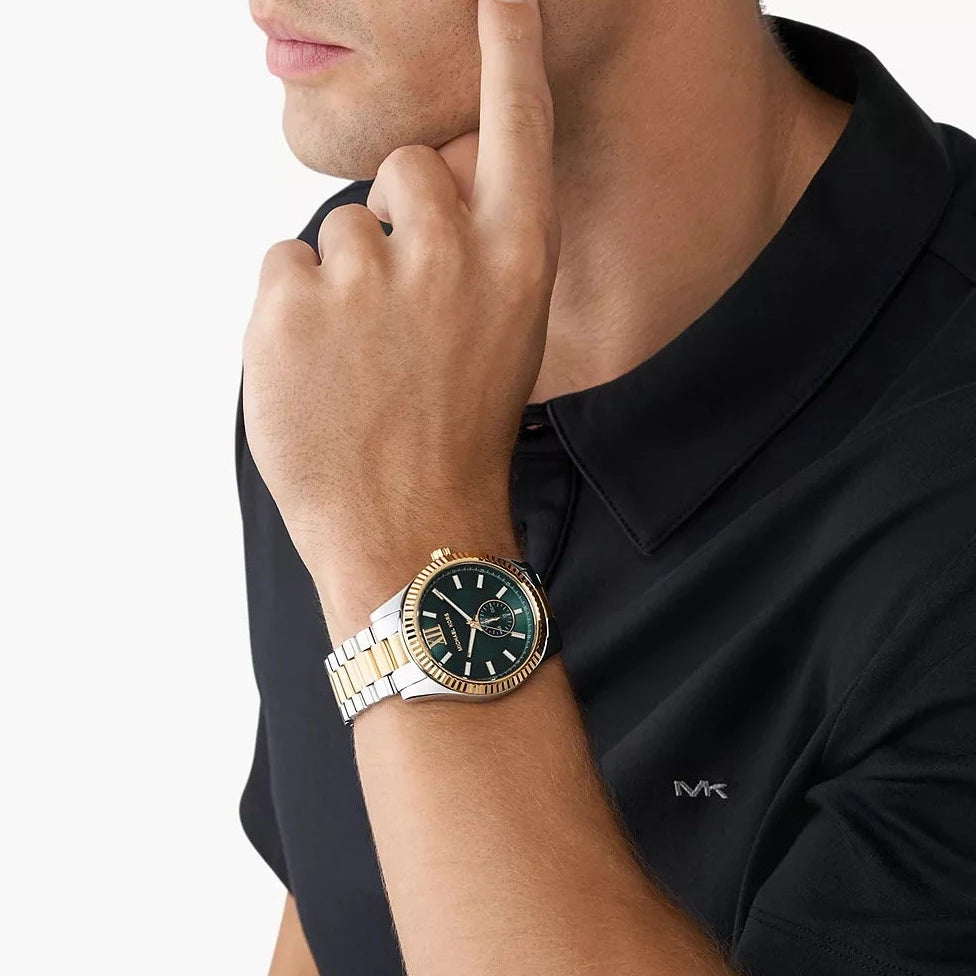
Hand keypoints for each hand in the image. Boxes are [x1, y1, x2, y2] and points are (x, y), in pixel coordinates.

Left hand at [242, 0, 559, 624]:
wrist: (411, 529)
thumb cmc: (458, 436)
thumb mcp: (503, 338)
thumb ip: (476, 254)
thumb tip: (417, 191)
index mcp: (517, 260)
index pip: (515, 122)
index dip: (509, 47)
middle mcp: (450, 251)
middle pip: (404, 165)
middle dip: (397, 218)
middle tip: (399, 310)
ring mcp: (367, 276)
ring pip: (338, 225)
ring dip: (343, 280)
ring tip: (361, 362)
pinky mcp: (290, 303)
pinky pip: (284, 266)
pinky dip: (294, 314)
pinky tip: (320, 373)